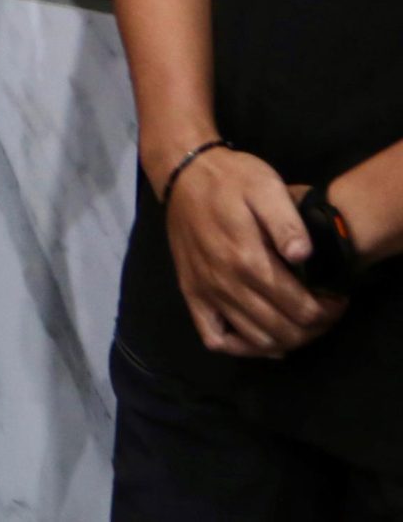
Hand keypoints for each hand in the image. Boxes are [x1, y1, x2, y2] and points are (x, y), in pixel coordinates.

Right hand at [164, 150, 345, 356]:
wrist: (183, 174)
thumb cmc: (231, 179)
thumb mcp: (266, 187)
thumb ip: (287, 223)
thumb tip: (304, 257)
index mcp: (248, 259)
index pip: (300, 308)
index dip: (327, 312)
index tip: (338, 300)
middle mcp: (225, 283)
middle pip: (281, 331)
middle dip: (312, 330)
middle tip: (326, 314)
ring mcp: (205, 291)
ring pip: (254, 339)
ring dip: (285, 341)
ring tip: (300, 324)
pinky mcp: (191, 292)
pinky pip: (214, 337)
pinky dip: (240, 347)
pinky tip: (259, 337)